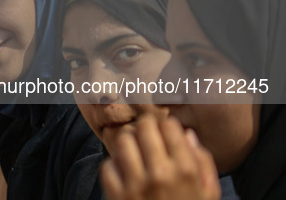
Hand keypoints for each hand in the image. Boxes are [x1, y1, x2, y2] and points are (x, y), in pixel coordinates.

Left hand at [100, 115, 220, 199]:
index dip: (166, 125)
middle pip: (144, 127)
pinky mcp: (118, 196)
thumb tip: (187, 134)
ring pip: (123, 141)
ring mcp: (137, 184)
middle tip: (146, 135)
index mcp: (186, 170)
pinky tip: (123, 172)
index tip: (164, 131)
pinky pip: (108, 165)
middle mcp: (161, 173)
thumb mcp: (209, 194)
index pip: (169, 126)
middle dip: (145, 127)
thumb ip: (203, 162)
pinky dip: (113, 166)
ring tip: (133, 150)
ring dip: (128, 142)